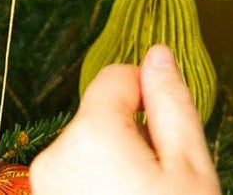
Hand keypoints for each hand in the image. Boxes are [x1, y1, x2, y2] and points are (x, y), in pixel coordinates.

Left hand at [29, 47, 220, 194]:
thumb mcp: (189, 168)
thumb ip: (171, 102)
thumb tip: (158, 52)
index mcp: (90, 133)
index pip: (117, 77)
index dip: (149, 97)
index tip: (167, 138)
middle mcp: (53, 157)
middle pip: (99, 118)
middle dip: (130, 140)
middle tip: (160, 187)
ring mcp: (43, 192)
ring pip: (87, 153)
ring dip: (113, 170)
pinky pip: (74, 184)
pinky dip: (96, 193)